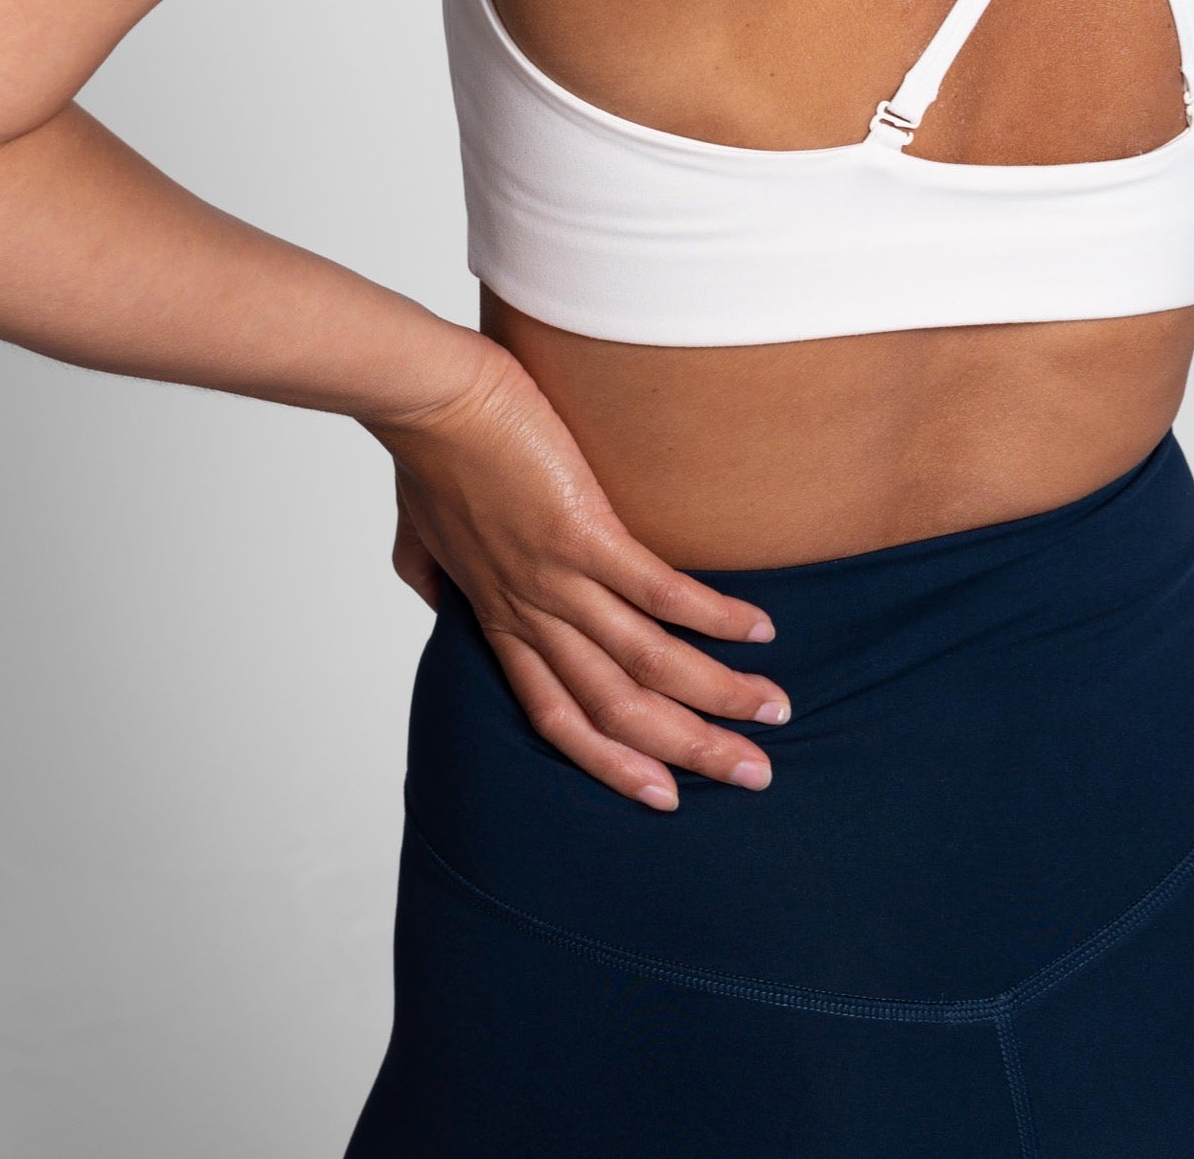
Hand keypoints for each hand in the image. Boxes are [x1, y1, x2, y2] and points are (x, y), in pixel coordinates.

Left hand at [372, 340, 789, 810]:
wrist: (427, 399)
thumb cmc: (427, 451)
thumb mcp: (420, 533)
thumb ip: (430, 574)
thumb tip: (440, 595)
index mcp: (500, 618)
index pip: (559, 717)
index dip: (613, 762)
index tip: (666, 795)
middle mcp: (531, 614)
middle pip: (617, 710)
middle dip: (691, 749)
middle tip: (753, 774)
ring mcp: (556, 579)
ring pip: (646, 664)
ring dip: (716, 695)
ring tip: (773, 711)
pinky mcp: (581, 531)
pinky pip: (657, 590)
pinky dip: (711, 616)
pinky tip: (756, 629)